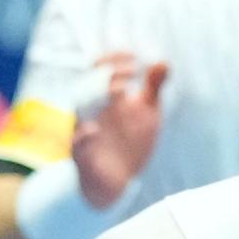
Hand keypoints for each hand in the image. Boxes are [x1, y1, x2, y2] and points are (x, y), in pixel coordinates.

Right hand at [71, 54, 167, 208]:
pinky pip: (76, 144)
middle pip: (91, 84)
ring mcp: (85, 132)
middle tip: (132, 70)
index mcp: (107, 97)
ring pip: (80, 109)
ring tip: (120, 89)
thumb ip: (153, 86)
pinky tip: (92, 130)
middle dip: (109, 74)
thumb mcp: (147, 111)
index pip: (102, 69)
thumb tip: (162, 61)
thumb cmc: (131, 140)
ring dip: (96, 96)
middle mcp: (93, 111)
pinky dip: (82, 136)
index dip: (115, 59)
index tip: (134, 57)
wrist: (119, 182)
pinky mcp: (83, 156)